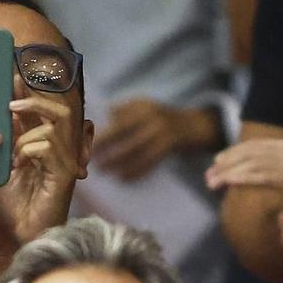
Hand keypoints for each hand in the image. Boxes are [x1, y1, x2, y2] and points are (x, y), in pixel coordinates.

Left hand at [0, 85, 85, 242]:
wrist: (24, 237)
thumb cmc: (16, 208)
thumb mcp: (2, 169)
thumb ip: (1, 145)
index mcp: (45, 147)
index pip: (43, 110)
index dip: (30, 91)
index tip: (12, 76)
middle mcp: (60, 151)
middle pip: (61, 109)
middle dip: (36, 99)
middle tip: (12, 104)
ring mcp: (65, 162)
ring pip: (55, 125)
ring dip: (28, 131)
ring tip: (13, 147)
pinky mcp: (64, 175)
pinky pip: (48, 147)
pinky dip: (29, 150)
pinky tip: (18, 166)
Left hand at [96, 100, 217, 181]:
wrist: (192, 125)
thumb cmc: (161, 116)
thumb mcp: (145, 105)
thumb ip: (124, 109)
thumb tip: (104, 116)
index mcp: (144, 109)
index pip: (119, 124)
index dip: (104, 137)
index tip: (90, 146)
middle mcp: (153, 121)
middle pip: (127, 140)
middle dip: (109, 153)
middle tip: (95, 163)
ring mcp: (162, 136)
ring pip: (137, 154)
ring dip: (120, 164)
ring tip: (105, 171)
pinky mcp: (168, 149)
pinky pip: (149, 163)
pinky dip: (135, 171)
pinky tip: (123, 177)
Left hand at [206, 137, 282, 216]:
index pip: (259, 148)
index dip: (237, 154)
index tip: (219, 161)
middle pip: (251, 153)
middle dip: (228, 162)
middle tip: (209, 174)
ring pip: (253, 164)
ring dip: (228, 171)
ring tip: (211, 181)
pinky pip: (263, 177)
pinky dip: (242, 177)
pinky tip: (227, 181)